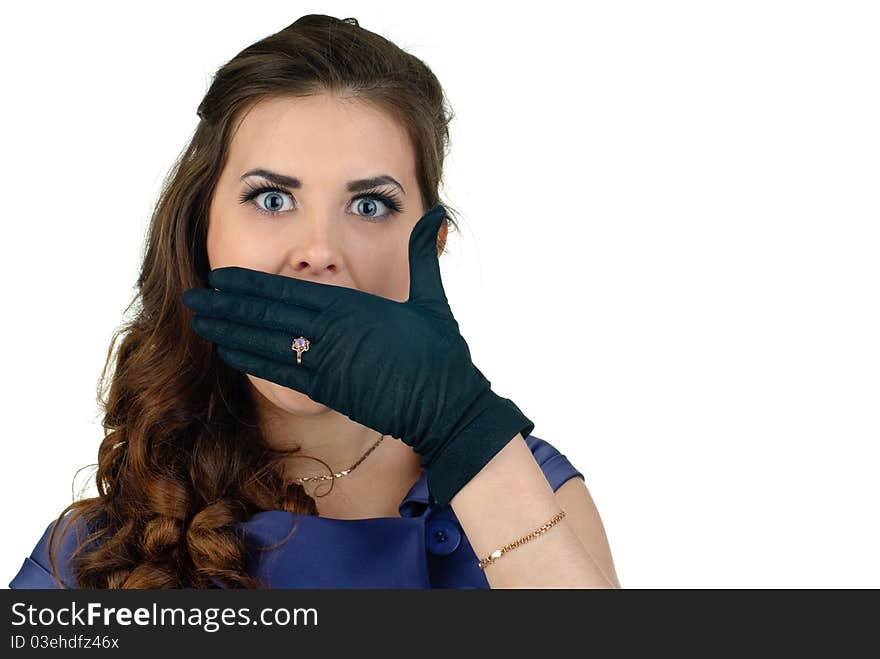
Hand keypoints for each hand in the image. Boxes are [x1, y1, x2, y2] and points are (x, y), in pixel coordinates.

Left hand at [182, 203, 533, 506]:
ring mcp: (327, 362)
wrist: (446, 405)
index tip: (220, 276)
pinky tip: (228, 351)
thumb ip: (423, 254)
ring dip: (228, 331)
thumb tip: (435, 212)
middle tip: (192, 296)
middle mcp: (332, 331)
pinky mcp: (328, 390)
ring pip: (265, 343)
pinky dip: (250, 360)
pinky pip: (279, 372)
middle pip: (267, 314)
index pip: (288, 289)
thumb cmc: (441, 352)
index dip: (249, 283)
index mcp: (352, 305)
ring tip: (198, 321)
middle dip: (226, 304)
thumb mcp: (433, 297)